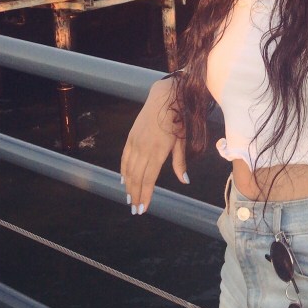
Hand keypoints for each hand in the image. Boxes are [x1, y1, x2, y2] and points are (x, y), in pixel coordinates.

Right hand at [119, 79, 187, 214]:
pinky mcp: (130, 137)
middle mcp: (144, 149)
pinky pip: (124, 158)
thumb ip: (179, 162)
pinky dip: (123, 171)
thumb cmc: (177, 119)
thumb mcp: (181, 141)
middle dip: (135, 195)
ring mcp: (135, 142)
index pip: (148, 179)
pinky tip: (124, 180)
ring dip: (128, 186)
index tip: (142, 208)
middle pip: (136, 178)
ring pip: (128, 169)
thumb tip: (184, 181)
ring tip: (129, 199)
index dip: (145, 195)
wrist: (164, 98)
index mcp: (158, 151)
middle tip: (134, 209)